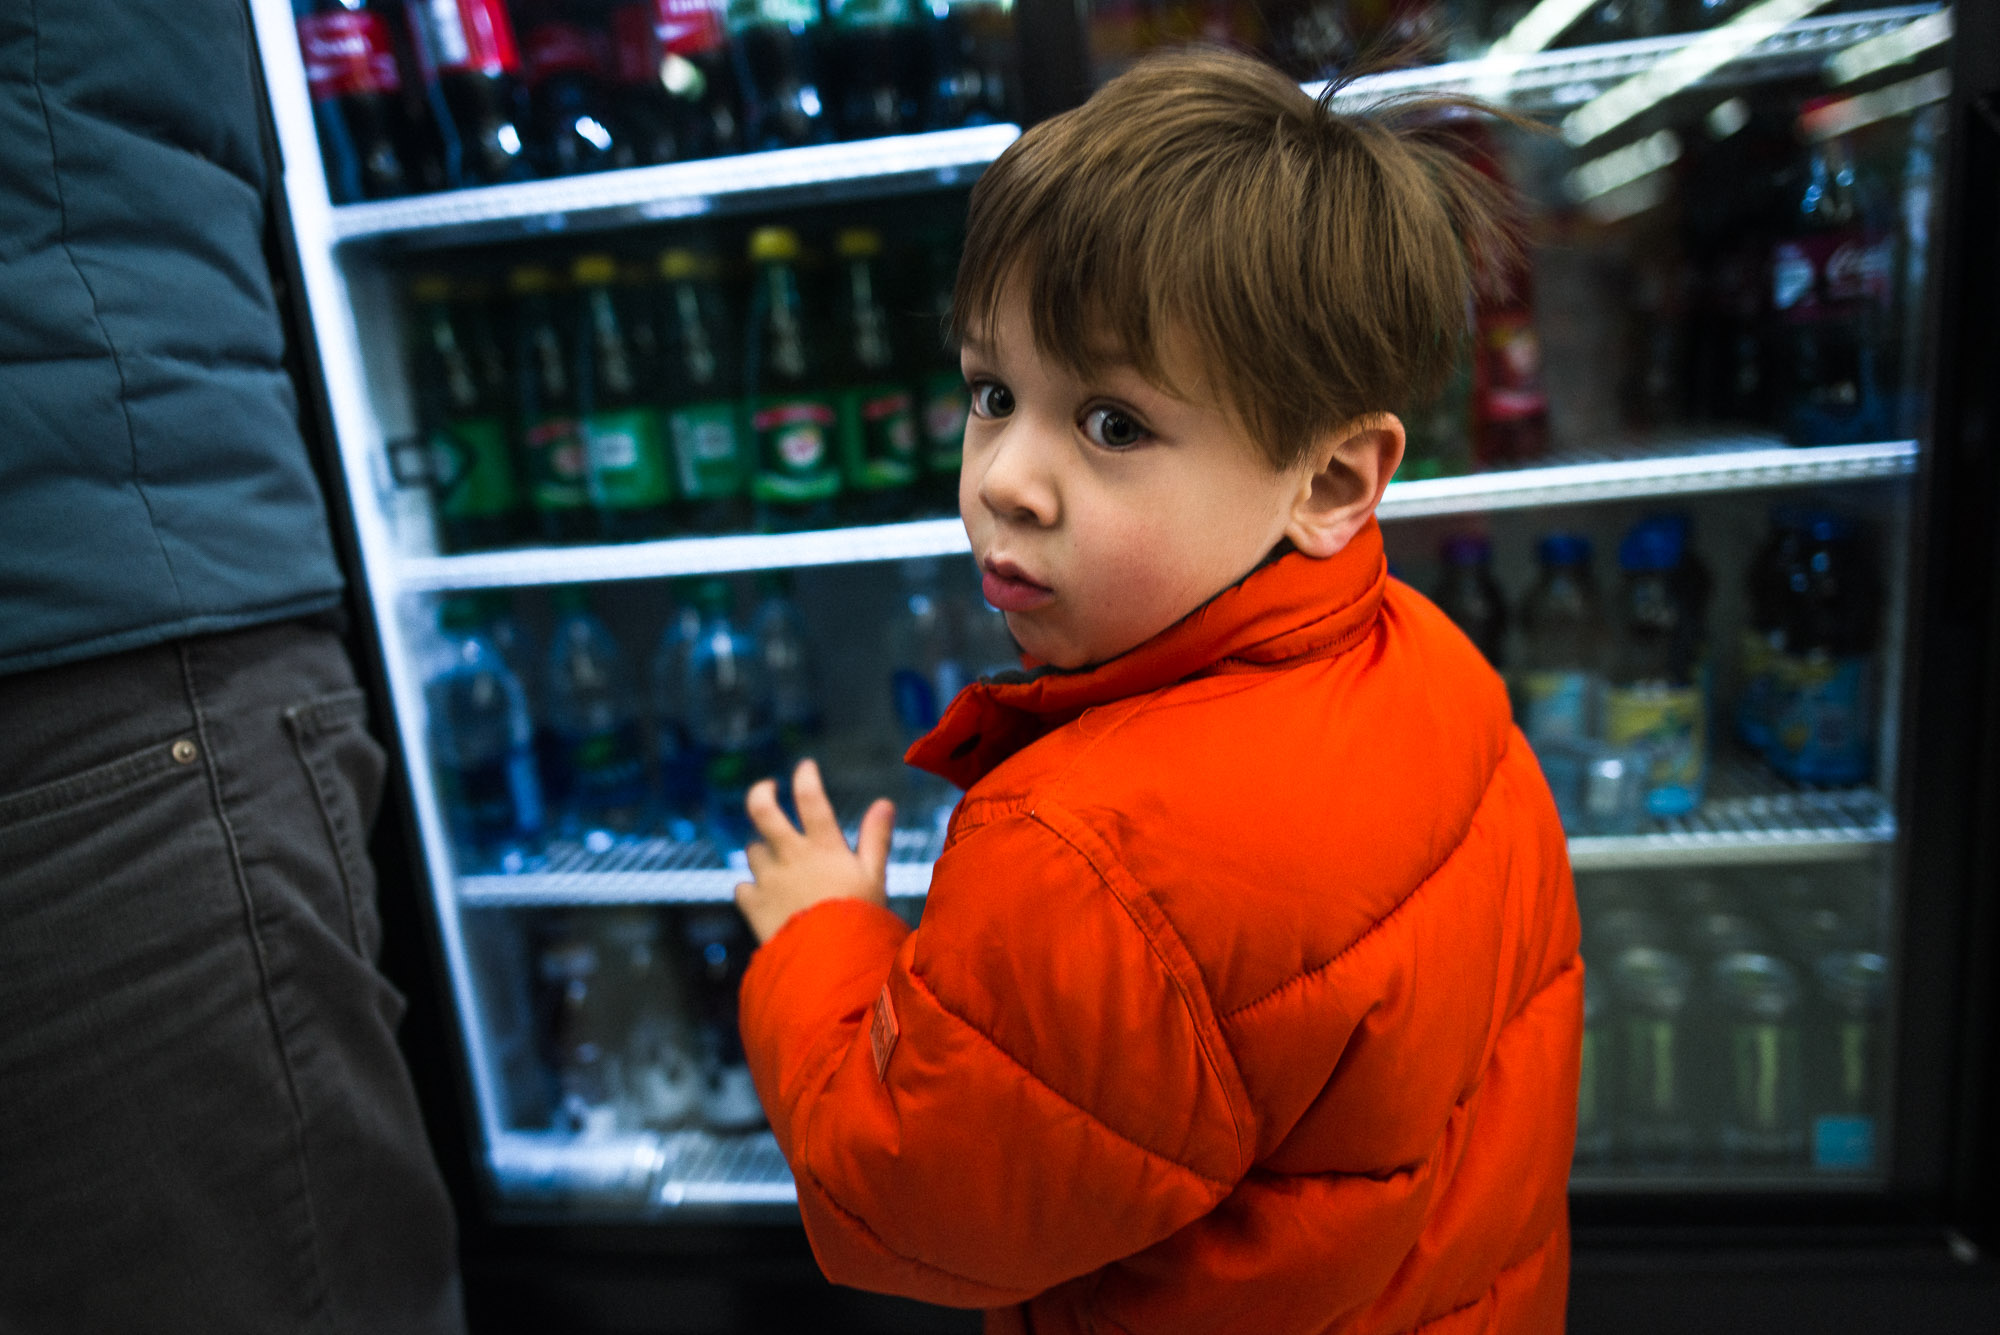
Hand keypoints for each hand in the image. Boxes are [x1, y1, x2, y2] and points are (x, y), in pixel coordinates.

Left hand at [735, 758, 894, 944]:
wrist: (829, 965)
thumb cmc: (860, 920)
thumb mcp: (875, 877)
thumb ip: (876, 839)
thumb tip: (884, 803)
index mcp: (824, 847)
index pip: (810, 799)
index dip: (805, 778)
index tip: (805, 767)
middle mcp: (791, 857)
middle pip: (763, 811)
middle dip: (761, 793)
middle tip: (767, 788)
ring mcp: (768, 880)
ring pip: (753, 850)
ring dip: (763, 850)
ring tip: (778, 860)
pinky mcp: (753, 906)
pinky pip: (742, 887)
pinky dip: (750, 887)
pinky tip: (762, 894)